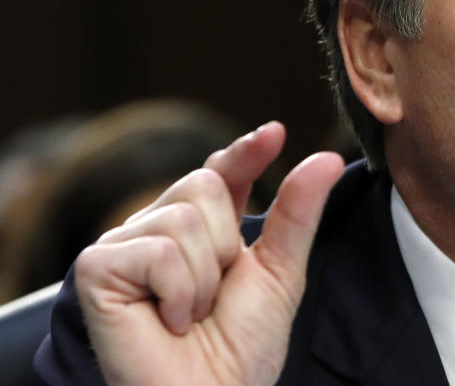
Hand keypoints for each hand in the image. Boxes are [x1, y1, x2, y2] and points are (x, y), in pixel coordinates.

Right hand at [73, 121, 343, 384]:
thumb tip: (327, 157)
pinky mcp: (98, 268)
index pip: (221, 173)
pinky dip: (179, 292)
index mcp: (202, 228)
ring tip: (192, 313)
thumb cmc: (242, 347)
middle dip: (227, 247)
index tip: (274, 136)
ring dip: (204, 277)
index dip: (244, 152)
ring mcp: (124, 246)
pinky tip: (168, 321)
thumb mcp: (280, 272)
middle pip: (203, 184)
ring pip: (182, 218)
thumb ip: (297, 214)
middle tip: (215, 296)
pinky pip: (158, 251)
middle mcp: (158, 228)